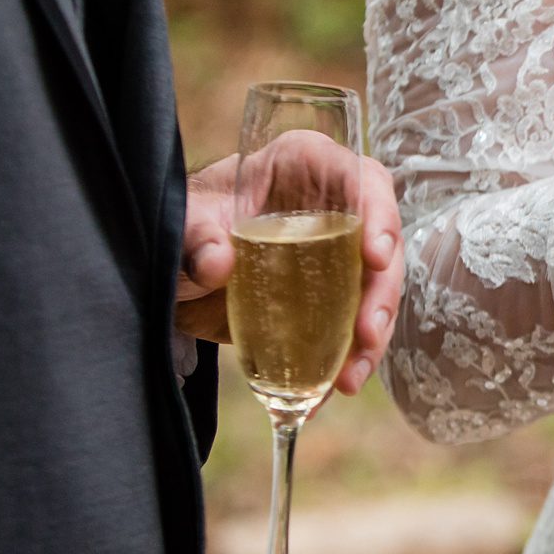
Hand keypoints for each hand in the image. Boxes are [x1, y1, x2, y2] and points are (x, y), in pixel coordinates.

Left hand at [176, 143, 404, 396]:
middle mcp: (335, 208)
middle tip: (366, 334)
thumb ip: (195, 237)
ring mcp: (338, 255)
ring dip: (369, 339)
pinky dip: (345, 359)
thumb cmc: (184, 221)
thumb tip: (218, 264)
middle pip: (381, 246)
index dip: (379, 216)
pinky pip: (351, 326)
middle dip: (379, 295)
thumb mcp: (183, 222)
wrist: (173, 266)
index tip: (375, 257)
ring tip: (349, 379)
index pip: (362, 180)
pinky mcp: (331, 298)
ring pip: (373, 293)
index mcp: (308, 166)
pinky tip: (332, 387)